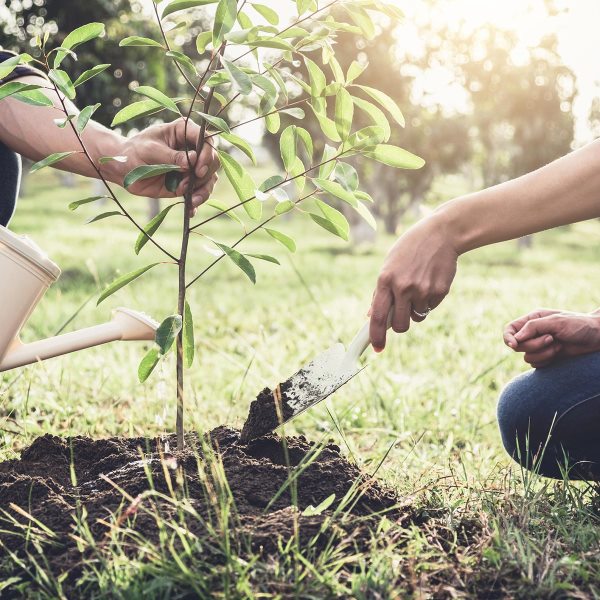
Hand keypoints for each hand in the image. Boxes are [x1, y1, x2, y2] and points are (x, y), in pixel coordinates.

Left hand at [112, 118, 219, 214]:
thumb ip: (171, 156)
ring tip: (192, 200)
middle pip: (213, 161)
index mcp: (184, 132)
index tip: (198, 169)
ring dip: (204, 191)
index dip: (207, 154)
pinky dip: (197, 203)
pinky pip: (199, 193)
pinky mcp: (187, 183)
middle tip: (190, 183)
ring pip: (210, 179)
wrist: (124, 169)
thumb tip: (192, 160)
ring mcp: (191, 168)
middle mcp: (192, 149)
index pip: (206, 140)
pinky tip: (191, 210)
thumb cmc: (134, 151)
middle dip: (205, 174)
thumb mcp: (150, 150)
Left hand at [369, 213, 458, 351]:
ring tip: (418, 287)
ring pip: (417, 317)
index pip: (377, 316)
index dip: (376, 336)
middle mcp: (403, 287)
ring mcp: (422, 290)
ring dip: (416, 310)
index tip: (377, 349)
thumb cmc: (410, 249)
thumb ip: (380, 291)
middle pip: (399, 325)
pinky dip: (429, 301)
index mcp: (385, 280)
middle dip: (400, 326)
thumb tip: (371, 315)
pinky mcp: (439, 291)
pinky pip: (430, 307)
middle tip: (402, 316)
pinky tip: (430, 281)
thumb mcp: (390, 265)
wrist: (441, 233)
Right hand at [503, 308, 599, 367]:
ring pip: (527, 357)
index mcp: (532, 320)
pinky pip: (536, 364)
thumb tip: (515, 338)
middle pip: (518, 345)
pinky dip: (546, 361)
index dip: (508, 338)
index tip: (514, 345)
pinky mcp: (546, 357)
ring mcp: (539, 346)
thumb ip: (533, 327)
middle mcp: (533, 333)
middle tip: (551, 340)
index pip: (510, 329)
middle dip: (533, 346)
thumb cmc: (579, 325)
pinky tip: (559, 353)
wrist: (597, 337)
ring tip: (558, 346)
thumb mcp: (556, 322)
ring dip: (543, 354)